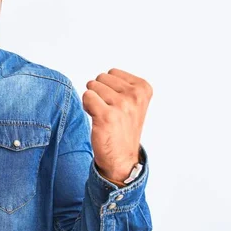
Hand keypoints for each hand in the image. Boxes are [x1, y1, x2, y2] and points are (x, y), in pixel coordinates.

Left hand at [82, 68, 152, 182]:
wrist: (122, 158)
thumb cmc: (123, 127)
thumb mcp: (133, 101)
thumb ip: (121, 84)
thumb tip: (100, 76)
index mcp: (144, 89)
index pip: (112, 72)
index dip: (108, 87)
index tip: (117, 104)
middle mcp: (135, 95)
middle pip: (101, 78)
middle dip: (99, 92)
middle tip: (108, 110)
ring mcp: (122, 105)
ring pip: (92, 87)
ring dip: (93, 101)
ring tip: (104, 116)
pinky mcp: (107, 116)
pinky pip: (87, 97)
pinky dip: (87, 106)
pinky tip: (96, 119)